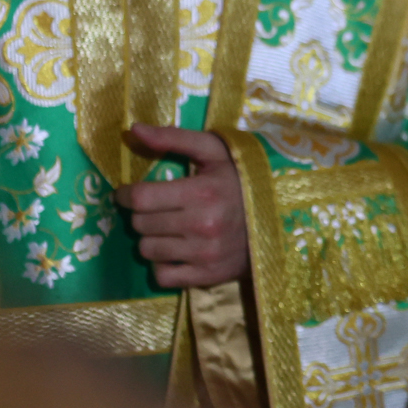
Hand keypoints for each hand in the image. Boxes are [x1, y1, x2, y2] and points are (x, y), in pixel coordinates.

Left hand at [117, 124, 249, 287]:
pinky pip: (162, 275)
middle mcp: (202, 225)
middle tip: (156, 209)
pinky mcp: (207, 276)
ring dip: (151, 238)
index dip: (125, 195)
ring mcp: (204, 254)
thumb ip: (173, 138)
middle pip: (141, 224)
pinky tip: (175, 251)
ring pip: (147, 250)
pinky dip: (162, 264)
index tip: (127, 193)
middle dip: (142, 214)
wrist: (281, 217)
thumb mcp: (214, 151)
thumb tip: (133, 130)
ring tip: (168, 229)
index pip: (141, 197)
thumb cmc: (242, 179)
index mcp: (202, 191)